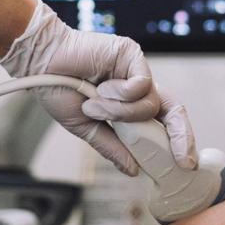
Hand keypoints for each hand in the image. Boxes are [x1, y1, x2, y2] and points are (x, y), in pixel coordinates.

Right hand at [0, 0, 195, 175]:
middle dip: (182, 136)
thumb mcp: (86, 128)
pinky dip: (120, 94)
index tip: (183, 165)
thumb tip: (134, 170)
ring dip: (121, 113)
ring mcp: (136, 70)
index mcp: (129, 104)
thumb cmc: (58, 89)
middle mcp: (137, 86)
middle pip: (174, 111)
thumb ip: (112, 146)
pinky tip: (99, 89)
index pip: (162, 123)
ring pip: (151, 104)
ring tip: (94, 106)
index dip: (178, 142)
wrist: (41, 62)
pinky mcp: (132, 54)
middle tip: (183, 158)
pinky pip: (141, 84)